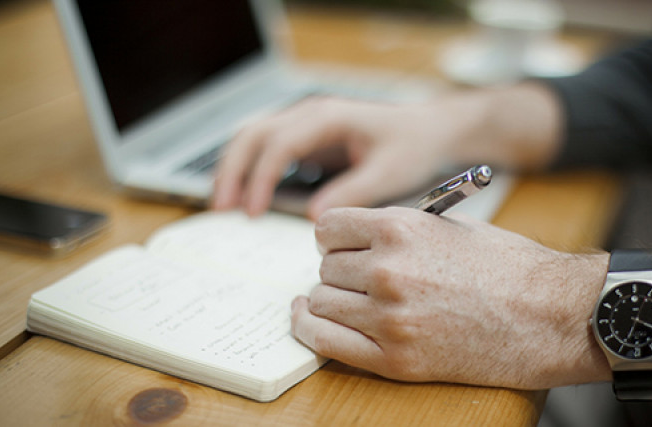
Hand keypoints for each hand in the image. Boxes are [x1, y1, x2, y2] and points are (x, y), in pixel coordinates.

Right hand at [212, 97, 462, 218]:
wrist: (429, 130)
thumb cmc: (413, 146)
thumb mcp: (389, 172)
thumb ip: (353, 192)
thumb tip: (315, 218)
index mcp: (329, 117)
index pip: (280, 143)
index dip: (260, 178)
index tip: (252, 211)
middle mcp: (311, 114)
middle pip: (254, 134)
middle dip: (232, 170)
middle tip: (221, 209)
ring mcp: (306, 123)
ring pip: (253, 137)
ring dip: (233, 167)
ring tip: (223, 205)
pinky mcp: (307, 138)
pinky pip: (267, 148)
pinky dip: (249, 168)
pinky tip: (244, 195)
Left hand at [290, 206, 609, 388]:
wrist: (550, 316)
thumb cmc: (508, 268)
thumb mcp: (451, 226)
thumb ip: (399, 229)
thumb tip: (359, 236)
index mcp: (401, 229)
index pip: (328, 228)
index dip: (333, 237)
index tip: (340, 246)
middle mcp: (388, 270)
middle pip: (326, 267)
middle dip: (339, 270)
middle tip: (358, 277)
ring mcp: (389, 318)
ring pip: (322, 302)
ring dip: (330, 300)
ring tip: (349, 300)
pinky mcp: (395, 359)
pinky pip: (326, 342)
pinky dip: (311, 329)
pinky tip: (310, 319)